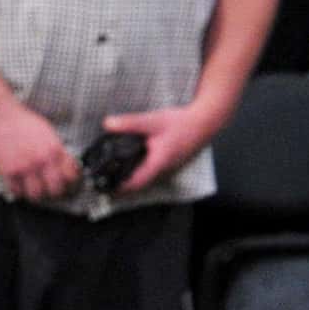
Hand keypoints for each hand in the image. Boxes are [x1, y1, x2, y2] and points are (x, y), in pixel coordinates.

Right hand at [0, 95, 78, 200]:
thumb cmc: (21, 122)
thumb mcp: (47, 133)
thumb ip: (56, 150)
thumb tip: (64, 165)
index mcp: (54, 149)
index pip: (70, 175)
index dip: (70, 182)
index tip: (67, 184)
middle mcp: (41, 160)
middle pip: (54, 189)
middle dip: (54, 192)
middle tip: (51, 191)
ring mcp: (24, 167)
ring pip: (35, 194)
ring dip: (36, 194)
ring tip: (34, 190)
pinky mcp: (8, 171)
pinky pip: (16, 190)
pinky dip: (19, 190)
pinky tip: (19, 185)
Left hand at [102, 103, 222, 196]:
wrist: (206, 122)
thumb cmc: (182, 123)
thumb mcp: (153, 121)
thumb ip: (130, 123)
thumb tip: (108, 123)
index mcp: (157, 164)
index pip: (133, 185)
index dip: (116, 189)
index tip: (102, 187)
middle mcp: (162, 171)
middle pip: (137, 186)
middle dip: (120, 187)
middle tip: (103, 183)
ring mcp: (167, 169)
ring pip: (145, 181)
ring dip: (130, 181)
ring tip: (112, 176)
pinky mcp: (169, 164)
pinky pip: (151, 174)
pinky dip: (139, 173)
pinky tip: (131, 166)